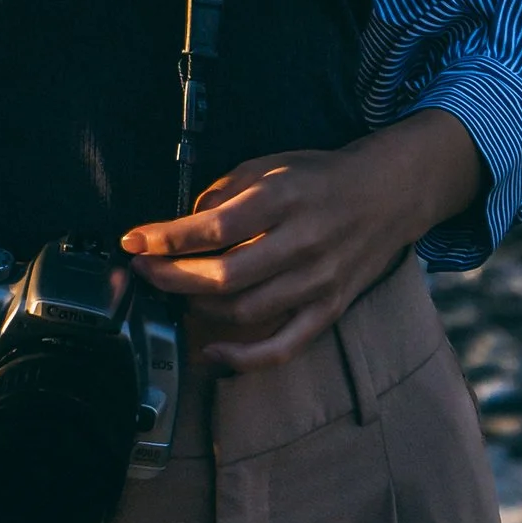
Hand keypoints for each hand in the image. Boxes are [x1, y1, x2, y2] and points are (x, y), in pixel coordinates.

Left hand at [120, 111, 483, 372]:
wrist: (386, 195)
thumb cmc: (319, 178)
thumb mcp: (269, 165)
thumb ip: (224, 192)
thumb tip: (181, 225)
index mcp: (283, 198)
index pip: (214, 228)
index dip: (167, 239)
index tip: (134, 242)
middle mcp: (302, 242)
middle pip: (225, 275)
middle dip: (173, 276)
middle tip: (143, 271)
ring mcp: (318, 282)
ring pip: (246, 311)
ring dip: (199, 306)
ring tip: (175, 292)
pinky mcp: (329, 310)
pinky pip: (284, 345)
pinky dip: (244, 357)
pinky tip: (212, 350)